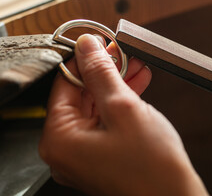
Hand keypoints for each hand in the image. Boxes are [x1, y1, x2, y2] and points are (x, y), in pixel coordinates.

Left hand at [39, 34, 207, 195]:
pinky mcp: (101, 155)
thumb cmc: (152, 169)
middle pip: (80, 95)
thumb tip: (87, 47)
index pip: (63, 84)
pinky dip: (120, 102)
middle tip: (121, 53)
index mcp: (59, 140)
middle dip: (105, 71)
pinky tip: (136, 85)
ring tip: (135, 66)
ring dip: (116, 84)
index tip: (98, 43)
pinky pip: (106, 120)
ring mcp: (84, 154)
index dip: (83, 59)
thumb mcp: (123, 108)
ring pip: (96, 106)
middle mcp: (66, 149)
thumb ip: (101, 73)